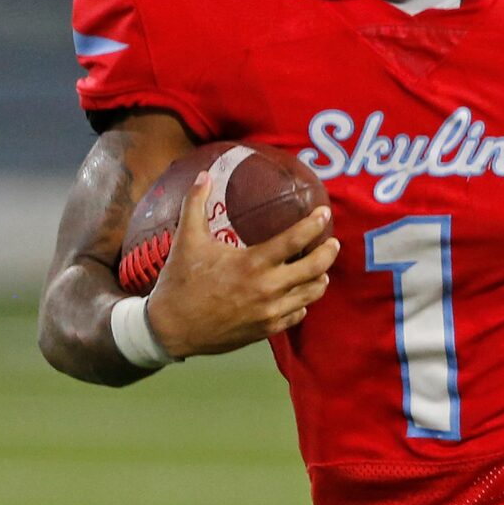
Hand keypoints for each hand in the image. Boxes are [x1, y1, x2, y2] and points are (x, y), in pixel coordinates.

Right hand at [144, 173, 338, 358]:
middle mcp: (267, 289)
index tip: (324, 214)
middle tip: (332, 243)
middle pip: (314, 268)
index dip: (313, 225)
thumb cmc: (179, 282)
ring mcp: (269, 312)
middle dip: (328, 253)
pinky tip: (300, 295)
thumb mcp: (187, 239)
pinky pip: (296, 315)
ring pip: (310, 294)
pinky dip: (302, 303)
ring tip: (322, 269)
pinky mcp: (266, 330)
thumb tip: (203, 174)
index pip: (295, 241)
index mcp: (252, 263)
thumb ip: (195, 204)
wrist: (171, 328)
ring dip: (320, 279)